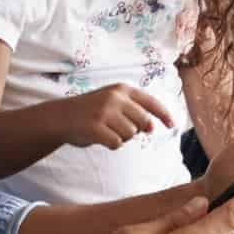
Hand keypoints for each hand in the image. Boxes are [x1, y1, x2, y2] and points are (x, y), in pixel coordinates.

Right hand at [58, 82, 177, 152]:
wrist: (61, 116)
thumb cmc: (91, 111)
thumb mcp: (112, 100)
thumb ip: (133, 109)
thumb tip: (152, 127)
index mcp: (122, 89)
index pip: (151, 102)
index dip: (164, 114)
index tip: (173, 125)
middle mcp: (115, 98)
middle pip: (144, 122)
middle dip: (137, 130)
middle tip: (119, 128)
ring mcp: (105, 112)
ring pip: (131, 134)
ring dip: (121, 137)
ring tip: (106, 130)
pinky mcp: (96, 127)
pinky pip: (117, 143)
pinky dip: (111, 145)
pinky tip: (100, 137)